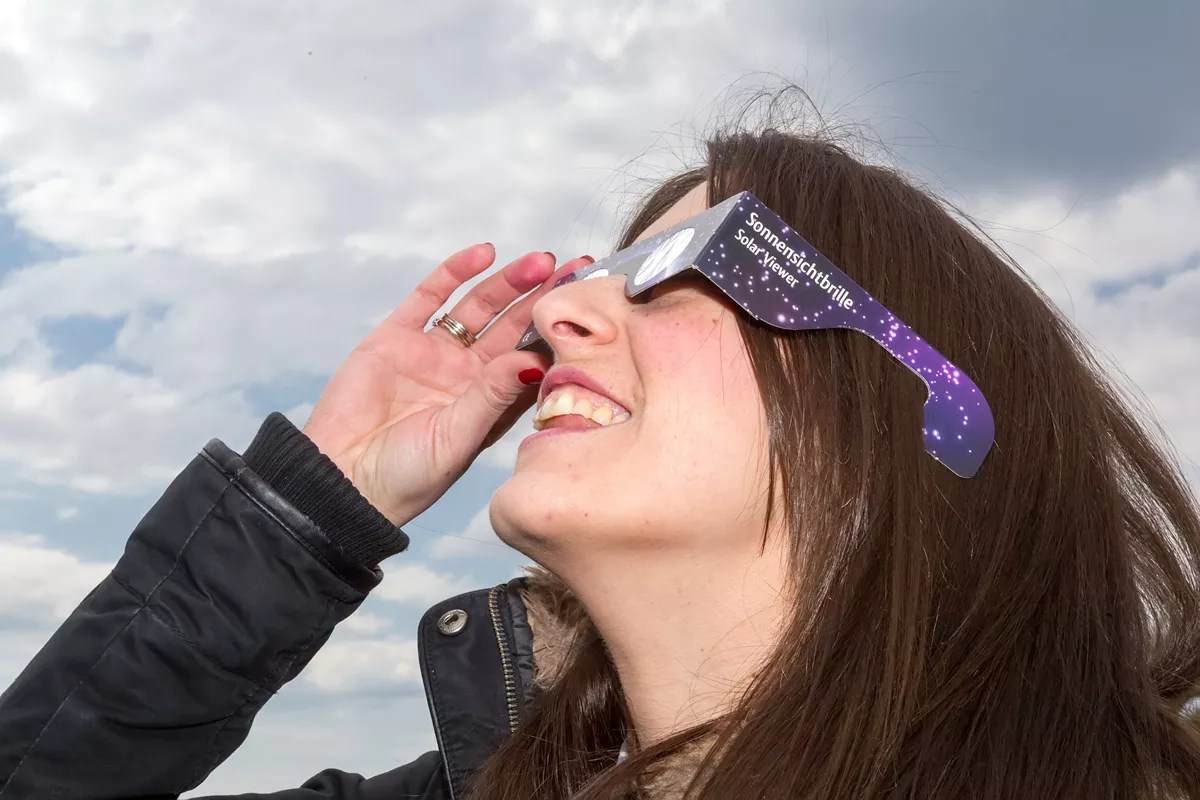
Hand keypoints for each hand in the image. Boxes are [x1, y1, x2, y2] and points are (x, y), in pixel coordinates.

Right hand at [300, 244, 582, 525]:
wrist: (343, 479)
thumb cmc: (407, 476)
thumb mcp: (459, 437)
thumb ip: (493, 395)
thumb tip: (534, 359)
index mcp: (491, 403)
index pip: (533, 358)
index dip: (558, 334)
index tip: (588, 310)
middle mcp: (468, 374)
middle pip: (512, 326)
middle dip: (543, 299)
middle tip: (575, 271)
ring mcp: (433, 353)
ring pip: (478, 307)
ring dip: (508, 282)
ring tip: (539, 262)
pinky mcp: (396, 338)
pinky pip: (430, 296)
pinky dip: (455, 272)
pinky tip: (483, 254)